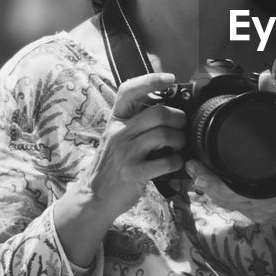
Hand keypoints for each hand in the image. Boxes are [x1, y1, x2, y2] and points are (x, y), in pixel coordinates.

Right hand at [71, 72, 187, 220]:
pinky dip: (177, 161)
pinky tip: (174, 163)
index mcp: (115, 121)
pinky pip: (166, 161)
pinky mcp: (134, 172)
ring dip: (180, 140)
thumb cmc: (112, 164)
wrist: (95, 196)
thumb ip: (136, 123)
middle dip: (178, 118)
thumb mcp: (117, 138)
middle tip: (181, 126)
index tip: (170, 78)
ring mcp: (125, 153)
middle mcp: (118, 133)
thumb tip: (168, 109)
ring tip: (179, 146)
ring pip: (164, 135)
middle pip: (158, 113)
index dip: (150, 80)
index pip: (128, 91)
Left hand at [186, 148, 275, 225]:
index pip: (231, 191)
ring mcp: (258, 214)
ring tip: (195, 173)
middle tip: (190, 166)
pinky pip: (235, 207)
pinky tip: (212, 184)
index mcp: (269, 189)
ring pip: (226, 205)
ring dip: (210, 190)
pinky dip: (222, 196)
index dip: (210, 181)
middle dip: (204, 182)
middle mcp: (260, 205)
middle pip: (223, 199)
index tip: (195, 166)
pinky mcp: (258, 216)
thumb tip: (266, 78)